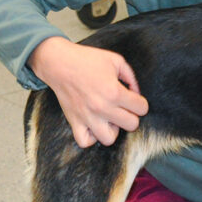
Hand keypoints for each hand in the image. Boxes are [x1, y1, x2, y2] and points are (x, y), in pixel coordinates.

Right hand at [29, 36, 147, 147]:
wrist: (59, 63)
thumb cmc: (87, 60)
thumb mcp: (116, 61)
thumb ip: (131, 77)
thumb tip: (136, 93)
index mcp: (114, 92)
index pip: (142, 108)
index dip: (141, 102)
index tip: (133, 98)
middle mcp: (102, 107)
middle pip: (131, 125)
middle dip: (131, 115)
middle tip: (123, 107)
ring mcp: (87, 117)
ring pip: (109, 139)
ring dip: (113, 129)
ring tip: (110, 117)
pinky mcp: (74, 122)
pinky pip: (85, 142)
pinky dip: (92, 137)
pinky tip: (95, 125)